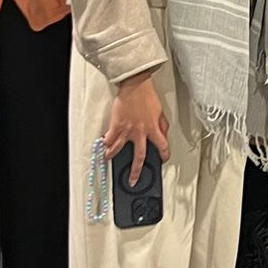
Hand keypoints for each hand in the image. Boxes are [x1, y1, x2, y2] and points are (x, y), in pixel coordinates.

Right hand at [104, 72, 169, 187]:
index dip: (164, 155)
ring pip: (119, 149)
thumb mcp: (161, 112)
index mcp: (153, 129)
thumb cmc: (148, 97)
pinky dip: (106, 143)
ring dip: (114, 155)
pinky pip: (109, 138)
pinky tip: (103, 146)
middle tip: (133, 180)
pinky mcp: (116, 126)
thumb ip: (162, 126)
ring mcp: (127, 130)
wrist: (136, 87)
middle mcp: (140, 133)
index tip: (163, 160)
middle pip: (140, 156)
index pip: (162, 146)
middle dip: (136, 171)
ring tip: (109, 159)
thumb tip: (164, 134)